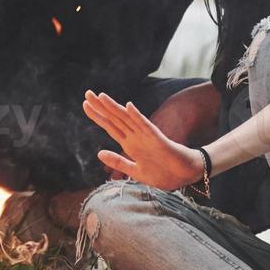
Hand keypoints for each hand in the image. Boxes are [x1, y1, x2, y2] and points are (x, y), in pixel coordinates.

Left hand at [82, 91, 204, 190]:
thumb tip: (99, 153)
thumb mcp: (135, 171)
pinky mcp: (158, 139)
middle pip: (115, 119)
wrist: (184, 176)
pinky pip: (146, 126)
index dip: (97, 116)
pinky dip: (137, 117)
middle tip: (87, 93)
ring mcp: (146, 136)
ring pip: (127, 119)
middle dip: (100, 107)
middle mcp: (135, 137)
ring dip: (115, 108)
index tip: (84, 104)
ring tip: (101, 97)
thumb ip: (118, 162)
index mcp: (129, 144)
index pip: (110, 126)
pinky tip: (129, 107)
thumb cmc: (163, 173)